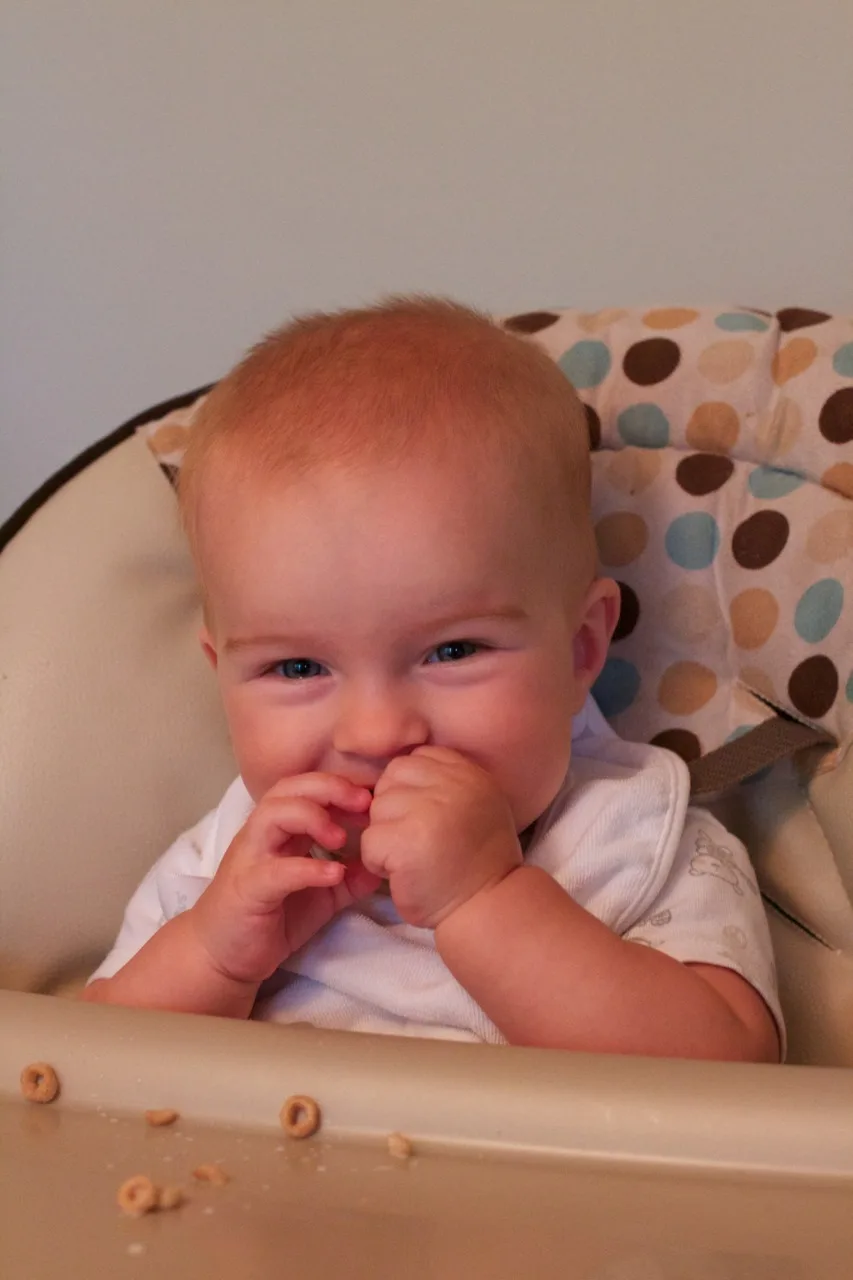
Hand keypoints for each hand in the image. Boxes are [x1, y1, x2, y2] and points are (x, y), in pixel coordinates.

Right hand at [188, 774, 380, 985]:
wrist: (224, 957)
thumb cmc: (272, 919)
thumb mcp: (321, 897)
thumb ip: (350, 880)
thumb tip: (385, 866)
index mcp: (279, 831)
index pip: (305, 789)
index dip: (339, 786)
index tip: (373, 798)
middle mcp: (262, 835)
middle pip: (288, 790)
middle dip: (328, 788)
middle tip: (364, 803)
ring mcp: (251, 859)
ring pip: (273, 816)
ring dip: (311, 817)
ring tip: (343, 838)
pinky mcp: (248, 890)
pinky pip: (276, 870)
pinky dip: (307, 867)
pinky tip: (334, 873)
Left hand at [360, 746, 522, 928]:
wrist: (487, 906)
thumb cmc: (476, 861)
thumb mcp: (477, 804)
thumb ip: (446, 782)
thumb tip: (397, 774)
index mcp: (467, 772)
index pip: (414, 760)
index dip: (410, 792)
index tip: (426, 820)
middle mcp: (451, 784)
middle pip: (391, 780)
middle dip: (393, 811)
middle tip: (416, 841)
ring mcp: (428, 811)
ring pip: (377, 809)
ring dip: (386, 837)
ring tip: (413, 859)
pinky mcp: (406, 841)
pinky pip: (369, 841)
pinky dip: (378, 863)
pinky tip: (404, 874)